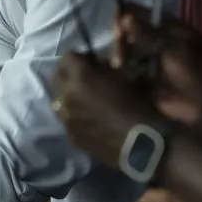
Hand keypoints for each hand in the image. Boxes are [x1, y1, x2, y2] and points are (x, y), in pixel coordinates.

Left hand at [52, 50, 160, 166]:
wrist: (144, 144)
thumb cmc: (140, 105)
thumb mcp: (125, 77)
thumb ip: (106, 68)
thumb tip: (100, 66)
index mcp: (81, 76)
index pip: (67, 56)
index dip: (80, 58)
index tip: (91, 63)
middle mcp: (66, 94)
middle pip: (57, 77)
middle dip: (69, 75)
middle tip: (85, 80)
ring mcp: (66, 117)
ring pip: (58, 100)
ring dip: (69, 97)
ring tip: (86, 102)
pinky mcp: (70, 135)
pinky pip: (67, 120)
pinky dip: (75, 117)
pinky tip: (90, 122)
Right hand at [111, 6, 201, 126]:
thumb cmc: (195, 70)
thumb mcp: (172, 47)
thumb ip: (147, 33)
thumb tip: (124, 17)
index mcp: (169, 28)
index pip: (142, 14)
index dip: (127, 16)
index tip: (117, 27)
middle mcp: (158, 41)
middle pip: (130, 32)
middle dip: (122, 40)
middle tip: (120, 53)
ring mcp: (151, 60)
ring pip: (127, 51)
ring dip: (120, 56)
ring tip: (119, 65)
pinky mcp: (146, 78)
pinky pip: (128, 70)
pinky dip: (122, 71)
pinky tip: (118, 73)